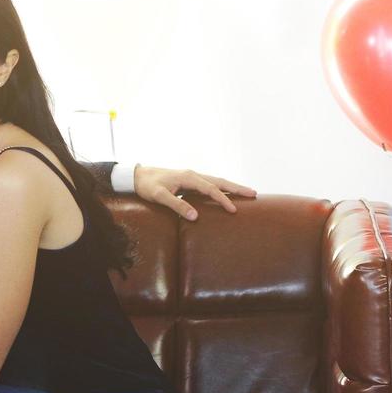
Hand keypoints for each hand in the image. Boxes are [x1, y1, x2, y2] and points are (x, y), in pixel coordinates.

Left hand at [134, 165, 256, 220]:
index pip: (211, 189)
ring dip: (231, 187)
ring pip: (216, 181)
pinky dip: (221, 188)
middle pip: (220, 181)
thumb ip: (177, 206)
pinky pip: (209, 184)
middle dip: (237, 188)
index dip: (223, 199)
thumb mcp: (159, 196)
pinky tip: (226, 193)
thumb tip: (195, 217)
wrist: (137, 176)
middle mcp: (193, 175)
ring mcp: (192, 177)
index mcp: (189, 177)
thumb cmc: (147, 186)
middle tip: (254, 193)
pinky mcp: (189, 181)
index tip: (233, 210)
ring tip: (246, 192)